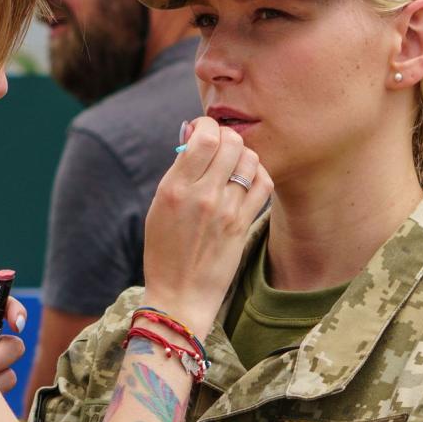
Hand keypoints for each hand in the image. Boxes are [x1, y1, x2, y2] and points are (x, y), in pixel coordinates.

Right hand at [140, 117, 272, 334]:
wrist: (179, 295)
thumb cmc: (165, 250)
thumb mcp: (159, 207)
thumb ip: (178, 172)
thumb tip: (193, 136)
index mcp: (175, 188)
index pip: (205, 136)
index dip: (207, 126)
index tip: (203, 131)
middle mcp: (202, 195)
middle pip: (231, 143)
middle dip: (227, 137)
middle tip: (220, 146)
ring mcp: (226, 210)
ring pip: (250, 160)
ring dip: (243, 155)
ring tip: (233, 165)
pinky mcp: (242, 224)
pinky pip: (263, 184)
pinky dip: (258, 175)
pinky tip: (248, 181)